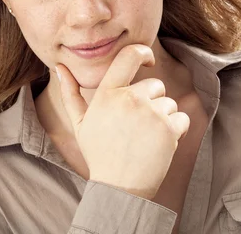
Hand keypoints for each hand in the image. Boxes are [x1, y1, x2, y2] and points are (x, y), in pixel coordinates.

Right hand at [55, 44, 189, 199]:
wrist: (119, 188)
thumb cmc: (99, 153)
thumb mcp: (80, 123)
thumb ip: (70, 93)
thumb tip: (59, 66)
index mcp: (107, 93)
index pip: (129, 56)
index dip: (143, 52)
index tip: (147, 61)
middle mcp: (129, 98)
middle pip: (155, 84)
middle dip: (151, 101)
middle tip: (137, 127)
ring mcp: (150, 113)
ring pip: (169, 103)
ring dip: (163, 118)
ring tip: (145, 139)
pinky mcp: (169, 128)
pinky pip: (181, 118)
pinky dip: (176, 131)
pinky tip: (158, 145)